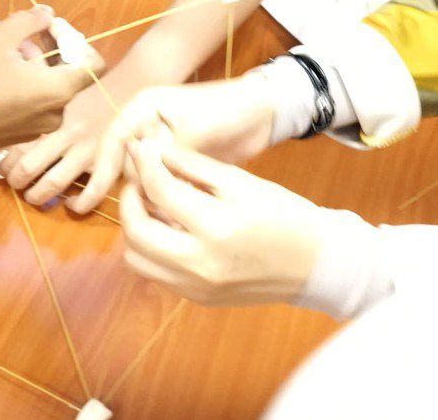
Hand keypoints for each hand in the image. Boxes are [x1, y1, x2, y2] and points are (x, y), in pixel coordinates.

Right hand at [0, 6, 103, 165]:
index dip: (76, 41)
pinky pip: (31, 106)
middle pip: (67, 75)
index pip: (94, 64)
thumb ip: (30, 22)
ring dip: (33, 67)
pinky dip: (22, 87)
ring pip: (47, 90)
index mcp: (57, 91)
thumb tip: (48, 13)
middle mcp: (54, 115)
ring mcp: (35, 130)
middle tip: (21, 36)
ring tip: (3, 53)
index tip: (51, 29)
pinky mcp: (17, 137)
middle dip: (50, 51)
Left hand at [0, 67, 131, 208]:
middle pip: (29, 166)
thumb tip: (13, 125)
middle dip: (16, 181)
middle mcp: (66, 133)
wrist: (131, 86)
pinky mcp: (110, 160)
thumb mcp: (62, 92)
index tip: (1, 167)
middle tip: (14, 184)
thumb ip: (40, 107)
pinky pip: (94, 191)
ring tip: (33, 197)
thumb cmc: (94, 89)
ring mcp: (89, 148)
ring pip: (54, 182)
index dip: (5, 162)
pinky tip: (72, 205)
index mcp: (53, 115)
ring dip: (38, 195)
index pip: (18, 144)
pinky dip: (81, 203)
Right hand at [60, 75, 274, 215]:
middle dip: (122, 186)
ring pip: (141, 175)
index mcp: (144, 106)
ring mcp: (161, 143)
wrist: (263, 111)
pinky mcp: (177, 160)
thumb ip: (170, 147)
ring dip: (144, 196)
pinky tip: (166, 217)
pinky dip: (162, 198)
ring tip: (150, 219)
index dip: (101, 167)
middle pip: (123, 160)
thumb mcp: (198, 126)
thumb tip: (142, 167)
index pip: (113, 138)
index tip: (94, 194)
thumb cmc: (229, 108)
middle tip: (128, 214)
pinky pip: (161, 183)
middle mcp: (146, 124)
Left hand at [121, 139, 324, 305]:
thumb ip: (192, 164)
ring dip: (134, 227)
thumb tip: (152, 149)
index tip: (138, 147)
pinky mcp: (198, 299)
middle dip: (128, 198)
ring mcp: (198, 287)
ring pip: (136, 258)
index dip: (143, 164)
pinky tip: (166, 226)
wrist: (316, 263)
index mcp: (217, 227)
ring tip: (150, 204)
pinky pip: (155, 273)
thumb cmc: (282, 214)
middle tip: (139, 179)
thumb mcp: (240, 180)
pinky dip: (150, 248)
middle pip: (135, 230)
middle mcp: (202, 264)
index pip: (159, 191)